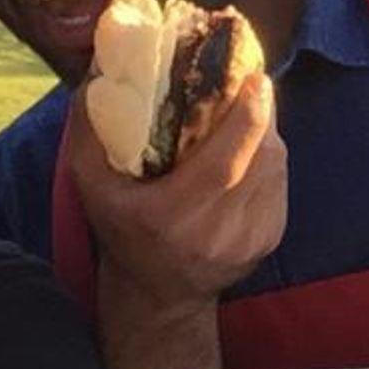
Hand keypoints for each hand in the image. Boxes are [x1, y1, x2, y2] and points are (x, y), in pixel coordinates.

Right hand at [67, 71, 287, 311]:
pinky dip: (267, 156)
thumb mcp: (90, 185)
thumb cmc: (120, 230)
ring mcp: (251, 239)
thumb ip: (90, 131)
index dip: (245, 120)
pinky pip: (278, 182)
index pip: (224, 165)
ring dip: (265, 131)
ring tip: (247, 107)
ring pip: (275, 168)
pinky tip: (248, 146)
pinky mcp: (270, 240)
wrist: (158, 295)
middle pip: (259, 160)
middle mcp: (219, 232)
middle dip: (260, 113)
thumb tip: (99, 73)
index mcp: (172, 217)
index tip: (255, 79)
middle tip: (249, 79)